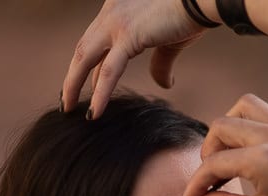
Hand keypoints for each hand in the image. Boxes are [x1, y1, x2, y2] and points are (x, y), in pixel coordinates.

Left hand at [62, 0, 208, 117]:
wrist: (202, 0)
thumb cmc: (191, 14)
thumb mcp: (169, 42)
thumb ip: (161, 63)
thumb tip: (164, 84)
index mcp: (117, 9)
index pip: (95, 42)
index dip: (86, 66)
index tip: (82, 85)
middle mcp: (111, 13)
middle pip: (83, 50)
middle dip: (72, 77)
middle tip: (66, 101)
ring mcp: (116, 23)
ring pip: (85, 59)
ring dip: (73, 86)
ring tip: (68, 108)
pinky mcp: (128, 36)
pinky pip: (108, 71)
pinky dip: (99, 94)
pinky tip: (94, 113)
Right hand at [183, 94, 267, 195]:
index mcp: (260, 159)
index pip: (214, 164)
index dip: (197, 182)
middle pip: (222, 126)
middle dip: (209, 151)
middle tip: (212, 177)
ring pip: (246, 105)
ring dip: (231, 124)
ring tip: (232, 151)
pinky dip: (261, 116)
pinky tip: (260, 139)